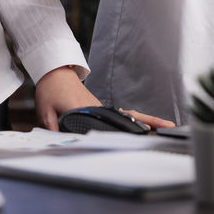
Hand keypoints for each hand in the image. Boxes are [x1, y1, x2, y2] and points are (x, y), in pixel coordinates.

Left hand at [32, 68, 175, 130]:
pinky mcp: (99, 106)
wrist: (54, 70)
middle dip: (148, 121)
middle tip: (168, 127)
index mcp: (85, 108)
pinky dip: (135, 119)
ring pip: (126, 115)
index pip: (109, 124)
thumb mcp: (45, 110)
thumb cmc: (50, 89)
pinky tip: (143, 126)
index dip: (127, 131)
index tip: (144, 137)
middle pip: (127, 116)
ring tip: (164, 128)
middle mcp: (98, 107)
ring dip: (145, 121)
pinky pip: (120, 114)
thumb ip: (52, 128)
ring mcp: (100, 106)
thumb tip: (60, 143)